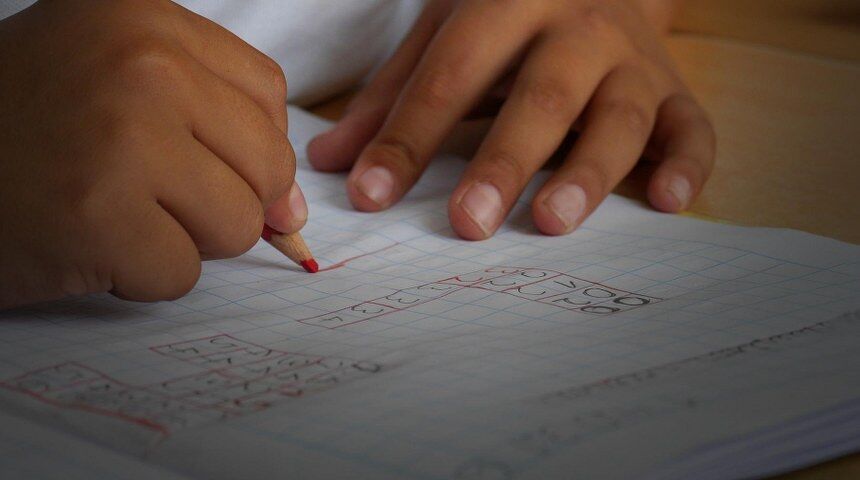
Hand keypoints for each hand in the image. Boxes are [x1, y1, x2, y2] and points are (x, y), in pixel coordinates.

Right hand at [0, 0, 304, 307]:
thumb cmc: (23, 128)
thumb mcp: (118, 84)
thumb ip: (217, 127)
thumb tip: (294, 210)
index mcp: (146, 17)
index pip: (268, 96)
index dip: (247, 147)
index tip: (202, 162)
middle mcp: (142, 63)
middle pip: (267, 164)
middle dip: (220, 198)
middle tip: (143, 190)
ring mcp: (123, 138)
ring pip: (237, 224)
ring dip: (180, 237)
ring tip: (111, 210)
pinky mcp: (100, 216)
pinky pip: (182, 273)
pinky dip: (139, 275)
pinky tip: (86, 241)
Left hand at [308, 0, 714, 239]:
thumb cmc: (508, 15)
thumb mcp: (445, 32)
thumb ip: (392, 96)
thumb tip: (330, 163)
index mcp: (509, 1)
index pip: (451, 74)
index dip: (408, 136)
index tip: (370, 196)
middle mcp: (578, 27)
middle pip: (542, 95)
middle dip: (504, 160)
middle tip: (468, 222)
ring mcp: (633, 60)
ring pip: (620, 116)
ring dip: (589, 171)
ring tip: (552, 222)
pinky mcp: (675, 90)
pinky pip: (693, 128)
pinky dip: (688, 165)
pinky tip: (668, 204)